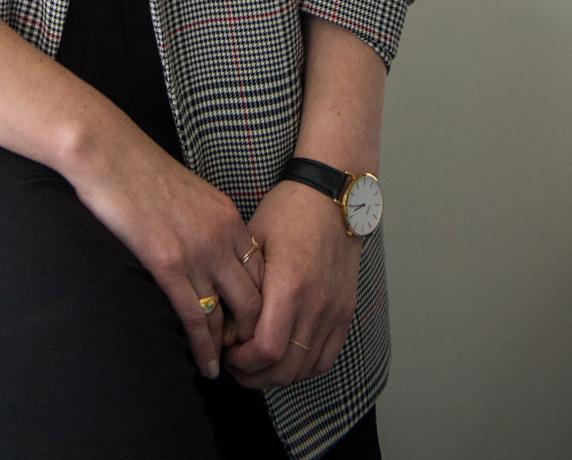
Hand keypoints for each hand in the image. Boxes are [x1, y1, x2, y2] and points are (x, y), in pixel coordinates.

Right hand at [65, 122, 262, 379]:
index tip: (252, 325)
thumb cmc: (140, 169)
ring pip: (229, 314)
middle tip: (244, 354)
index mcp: (228, 215)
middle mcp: (221, 235)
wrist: (109, 153)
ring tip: (227, 369)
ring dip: (229, 348)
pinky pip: (196, 317)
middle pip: (255, 297)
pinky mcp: (169, 264)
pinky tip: (205, 366)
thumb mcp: (188, 192)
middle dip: (253, 331)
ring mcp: (197, 251)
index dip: (261, 304)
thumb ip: (205, 222)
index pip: (261, 271)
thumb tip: (207, 249)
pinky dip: (204, 348)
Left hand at [222, 181, 360, 387]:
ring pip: (305, 370)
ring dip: (277, 375)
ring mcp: (334, 312)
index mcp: (289, 285)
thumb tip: (227, 324)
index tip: (226, 350)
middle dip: (254, 375)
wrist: (331, 197)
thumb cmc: (288, 212)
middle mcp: (316, 305)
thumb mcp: (254, 239)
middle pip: (284, 369)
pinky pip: (326, 359)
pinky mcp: (345, 313)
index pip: (266, 349)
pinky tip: (286, 356)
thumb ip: (242, 285)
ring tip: (256, 362)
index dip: (242, 360)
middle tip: (235, 363)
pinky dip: (304, 368)